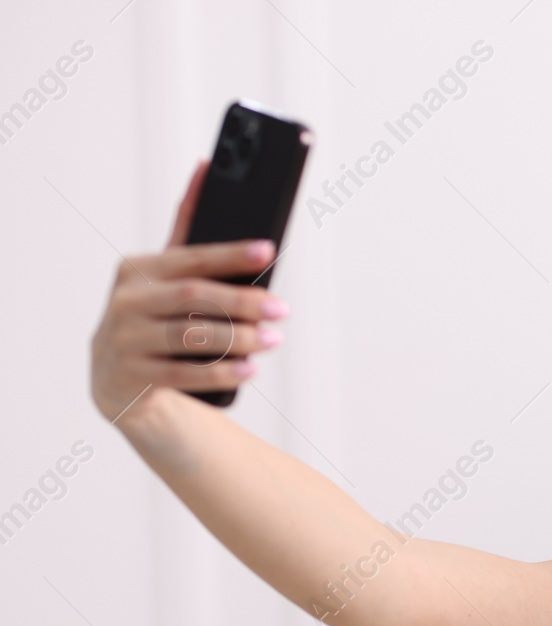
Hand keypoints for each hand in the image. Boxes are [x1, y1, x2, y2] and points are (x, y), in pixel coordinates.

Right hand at [89, 159, 287, 424]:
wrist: (115, 379)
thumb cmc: (154, 316)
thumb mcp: (164, 275)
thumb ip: (187, 228)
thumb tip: (206, 167)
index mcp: (138, 270)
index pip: (191, 258)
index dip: (230, 254)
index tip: (267, 250)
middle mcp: (127, 301)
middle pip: (193, 297)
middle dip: (242, 302)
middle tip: (282, 308)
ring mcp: (125, 340)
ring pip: (190, 337)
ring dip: (238, 339)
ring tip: (273, 339)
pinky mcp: (132, 377)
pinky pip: (183, 375)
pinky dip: (221, 372)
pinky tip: (250, 369)